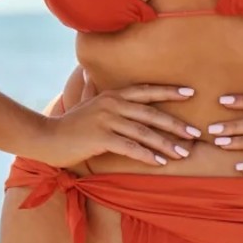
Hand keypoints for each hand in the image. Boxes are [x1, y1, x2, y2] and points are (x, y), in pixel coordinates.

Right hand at [33, 76, 201, 167]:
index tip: (191, 93)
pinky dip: (146, 155)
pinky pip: (130, 147)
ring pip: (144, 132)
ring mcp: (106, 120)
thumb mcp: (90, 105)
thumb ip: (102, 96)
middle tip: (195, 133)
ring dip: (166, 144)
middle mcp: (112, 104)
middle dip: (176, 124)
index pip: (146, 91)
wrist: (47, 138)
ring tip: (183, 154)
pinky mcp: (101, 137)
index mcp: (113, 95)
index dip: (169, 91)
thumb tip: (98, 78)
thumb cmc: (71, 125)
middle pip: (151, 113)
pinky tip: (159, 163)